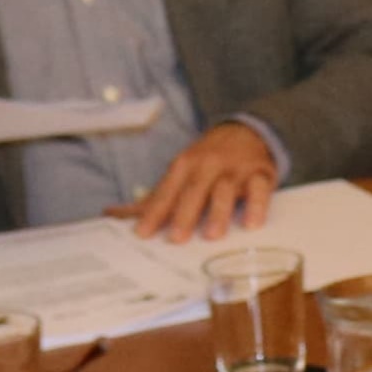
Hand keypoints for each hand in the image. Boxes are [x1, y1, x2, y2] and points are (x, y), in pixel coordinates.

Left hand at [120, 121, 280, 242]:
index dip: (154, 212)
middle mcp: (208, 165)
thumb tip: (110, 214)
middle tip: (176, 239)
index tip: (143, 234)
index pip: (167, 191)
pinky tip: (252, 224)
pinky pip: (260, 189)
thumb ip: (152, 198)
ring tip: (212, 235)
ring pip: (225, 189)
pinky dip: (257, 206)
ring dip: (219, 211)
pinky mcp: (260, 174)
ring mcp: (235, 169)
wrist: (247, 132)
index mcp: (184, 165)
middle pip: (194, 189)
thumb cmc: (207, 162)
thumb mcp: (179, 173)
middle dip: (184, 213)